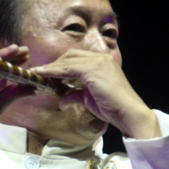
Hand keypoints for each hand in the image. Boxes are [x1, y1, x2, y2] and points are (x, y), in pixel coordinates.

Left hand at [31, 49, 160, 139]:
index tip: (46, 72)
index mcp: (103, 62)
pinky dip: (55, 71)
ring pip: (68, 60)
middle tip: (41, 73)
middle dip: (55, 64)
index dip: (60, 64)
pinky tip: (44, 75)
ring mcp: (98, 62)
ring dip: (52, 67)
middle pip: (70, 55)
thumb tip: (61, 100)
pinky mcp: (94, 69)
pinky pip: (69, 68)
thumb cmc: (112, 108)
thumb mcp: (89, 99)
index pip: (76, 58)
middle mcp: (101, 58)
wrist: (128, 113)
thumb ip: (75, 95)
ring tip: (39, 74)